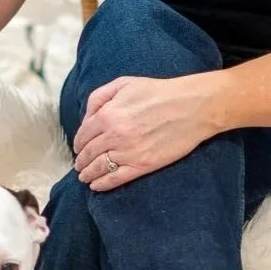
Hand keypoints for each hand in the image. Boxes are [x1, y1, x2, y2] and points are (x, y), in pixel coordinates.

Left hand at [73, 74, 217, 190]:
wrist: (192, 106)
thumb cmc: (159, 92)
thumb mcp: (124, 84)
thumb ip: (99, 97)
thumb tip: (86, 118)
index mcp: (108, 114)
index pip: (83, 135)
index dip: (78, 143)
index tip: (78, 147)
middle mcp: (114, 135)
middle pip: (88, 153)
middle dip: (81, 160)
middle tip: (79, 164)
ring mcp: (128, 152)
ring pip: (98, 168)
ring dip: (87, 174)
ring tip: (84, 177)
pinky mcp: (143, 165)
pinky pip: (115, 179)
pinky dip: (102, 184)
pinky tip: (96, 185)